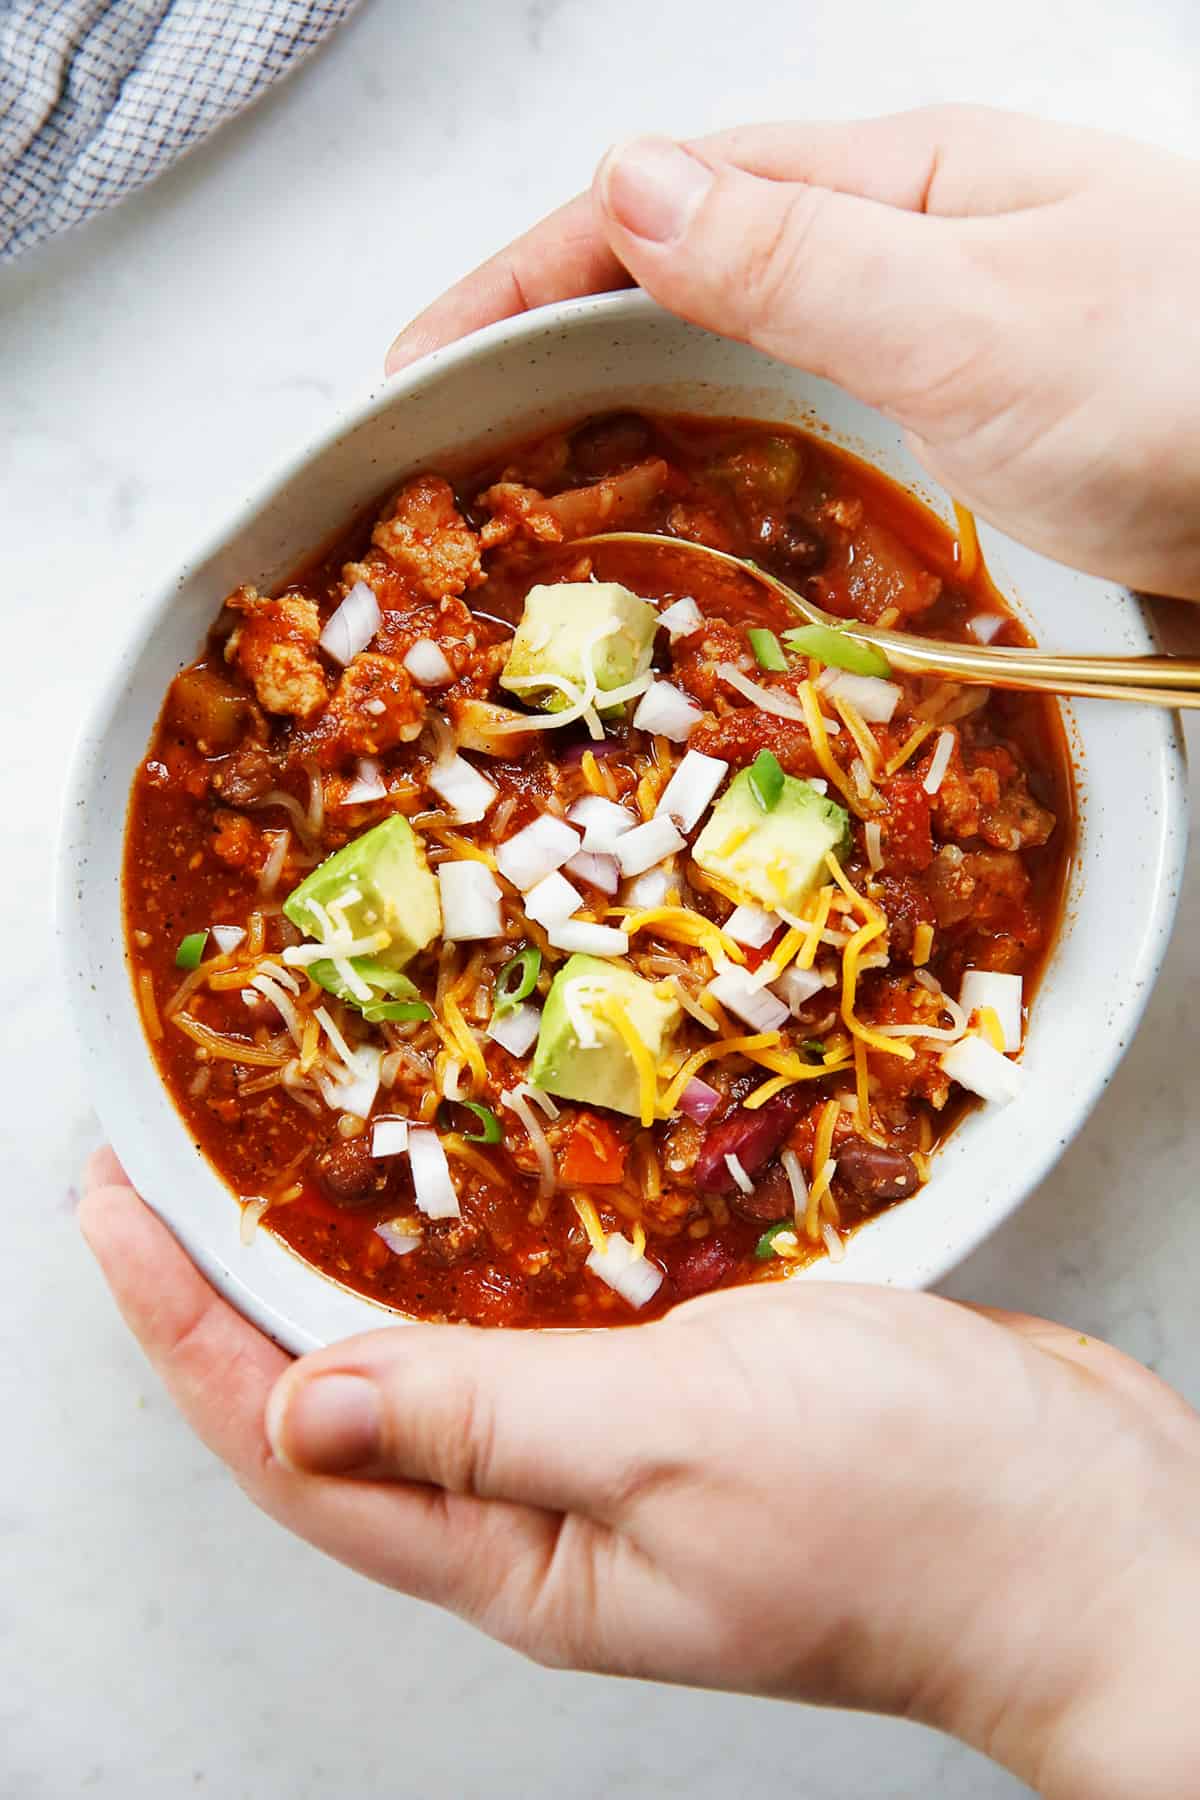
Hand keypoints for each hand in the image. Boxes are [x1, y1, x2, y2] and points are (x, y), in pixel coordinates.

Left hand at [82, 1150, 1199, 1798]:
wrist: (1090, 1525)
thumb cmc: (919, 1512)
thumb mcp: (680, 1442)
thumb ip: (487, 1417)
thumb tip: (297, 1405)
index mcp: (525, 1559)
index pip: (295, 1444)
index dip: (187, 1324)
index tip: (115, 1208)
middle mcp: (552, 1512)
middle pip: (350, 1399)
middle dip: (245, 1284)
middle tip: (177, 1167)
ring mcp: (623, 1450)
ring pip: (449, 1349)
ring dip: (362, 1257)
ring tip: (289, 1159)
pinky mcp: (693, 1391)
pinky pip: (553, 1316)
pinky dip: (493, 1245)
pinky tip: (480, 1178)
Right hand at [387, 107, 1199, 599]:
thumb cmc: (1190, 377)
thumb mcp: (973, 309)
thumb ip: (799, 257)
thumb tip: (629, 185)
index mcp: (886, 186)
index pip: (652, 204)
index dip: (516, 276)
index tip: (414, 360)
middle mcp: (895, 255)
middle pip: (674, 278)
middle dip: (545, 346)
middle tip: (446, 447)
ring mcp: (923, 346)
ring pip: (728, 362)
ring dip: (621, 414)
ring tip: (531, 495)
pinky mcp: (956, 436)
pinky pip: (797, 437)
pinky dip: (716, 472)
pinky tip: (691, 521)